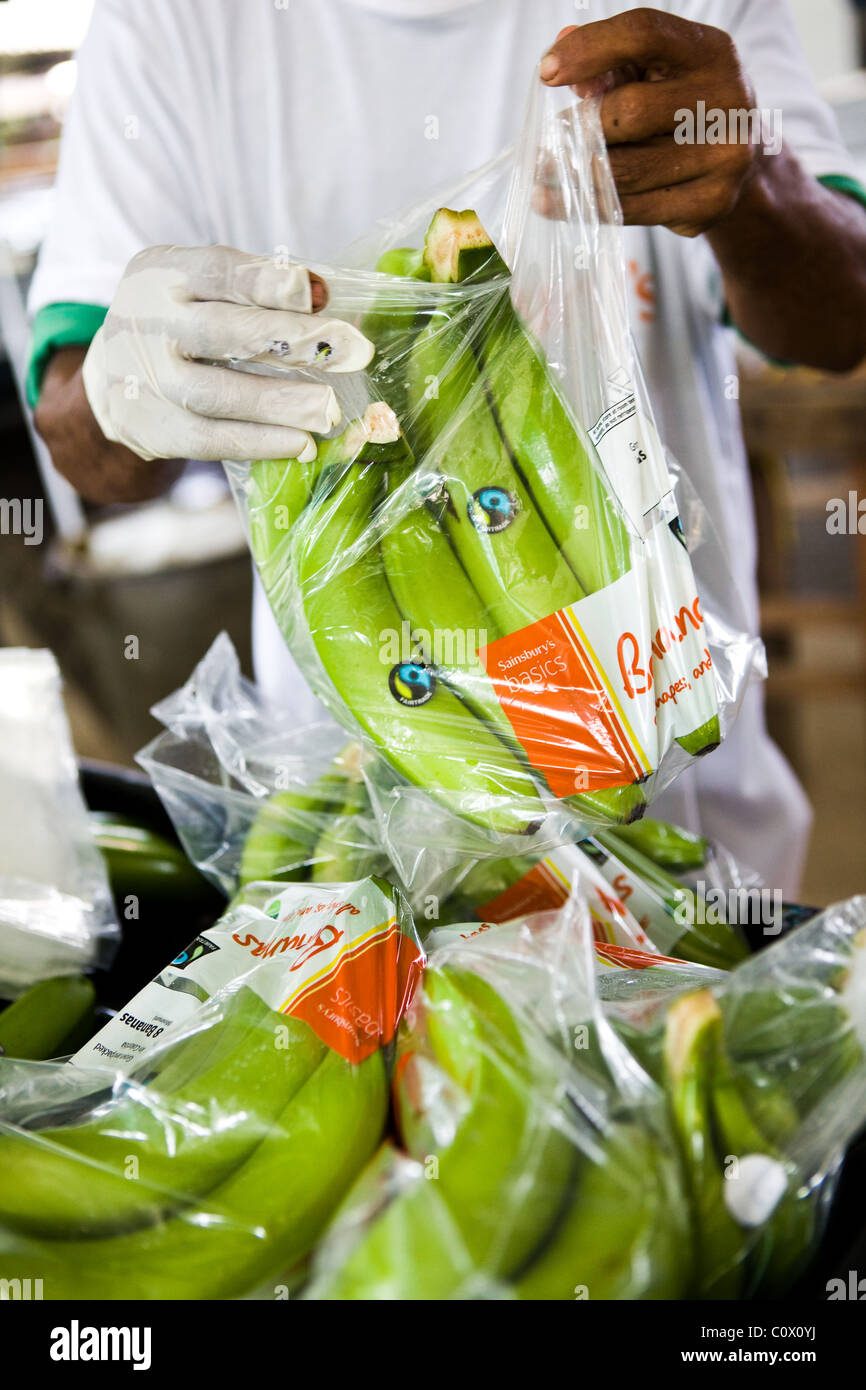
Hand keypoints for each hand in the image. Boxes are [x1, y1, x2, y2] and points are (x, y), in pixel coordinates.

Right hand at [82, 244, 373, 462]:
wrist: (109, 378)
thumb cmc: (180, 323)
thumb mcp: (201, 288)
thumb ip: (257, 288)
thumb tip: (327, 295)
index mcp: (164, 274)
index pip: (219, 271)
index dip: (270, 283)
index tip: (321, 295)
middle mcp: (148, 322)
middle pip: (223, 332)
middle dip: (294, 341)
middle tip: (355, 352)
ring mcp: (146, 379)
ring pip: (216, 393)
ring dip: (281, 402)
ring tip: (329, 409)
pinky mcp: (153, 428)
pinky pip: (210, 439)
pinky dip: (260, 443)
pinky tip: (301, 443)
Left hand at [541, 10, 761, 237]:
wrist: (742, 166)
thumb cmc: (682, 110)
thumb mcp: (657, 75)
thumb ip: (612, 65)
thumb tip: (559, 51)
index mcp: (712, 52)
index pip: (644, 34)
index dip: (589, 49)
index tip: (547, 72)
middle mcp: (727, 99)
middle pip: (629, 111)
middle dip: (579, 127)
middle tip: (548, 142)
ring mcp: (724, 156)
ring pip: (625, 169)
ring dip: (572, 174)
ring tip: (541, 175)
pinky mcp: (712, 203)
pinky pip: (633, 209)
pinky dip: (588, 206)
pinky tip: (554, 203)